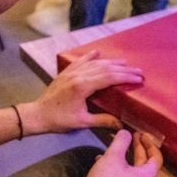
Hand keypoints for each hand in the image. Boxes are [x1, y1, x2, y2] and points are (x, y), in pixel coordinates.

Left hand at [19, 50, 142, 134]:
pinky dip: (90, 56)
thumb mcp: (82, 122)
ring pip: (95, 63)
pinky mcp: (66, 73)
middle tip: (138, 71)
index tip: (139, 78)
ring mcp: (71, 72)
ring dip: (111, 62)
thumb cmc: (59, 120)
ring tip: (125, 63)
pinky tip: (98, 52)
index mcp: (83, 86)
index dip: (126, 77)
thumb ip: (103, 120)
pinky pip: (81, 61)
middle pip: (106, 68)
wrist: (38, 114)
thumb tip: (121, 124)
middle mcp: (78, 75)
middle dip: (124, 69)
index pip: (110, 77)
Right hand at [79, 130, 161, 176]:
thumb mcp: (112, 156)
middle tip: (132, 137)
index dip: (150, 143)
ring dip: (125, 158)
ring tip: (115, 148)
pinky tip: (104, 163)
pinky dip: (118, 169)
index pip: (156, 158)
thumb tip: (125, 133)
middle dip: (138, 149)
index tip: (142, 135)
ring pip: (132, 172)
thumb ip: (121, 141)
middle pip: (144, 164)